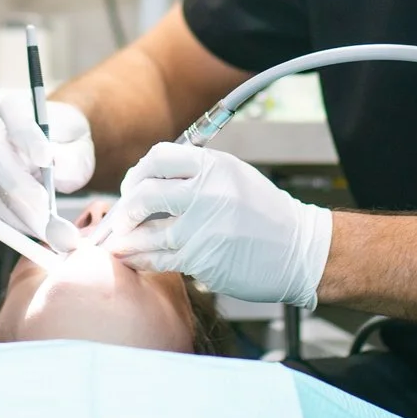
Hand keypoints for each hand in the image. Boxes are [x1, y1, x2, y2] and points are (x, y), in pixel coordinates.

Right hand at [0, 95, 93, 244]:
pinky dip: (14, 221)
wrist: (54, 146)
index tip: (46, 159)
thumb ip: (72, 158)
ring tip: (48, 230)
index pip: (18, 122)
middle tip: (47, 216)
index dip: (29, 140)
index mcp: (16, 111)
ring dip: (20, 214)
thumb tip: (57, 172)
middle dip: (22, 190)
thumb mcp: (79, 145)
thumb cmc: (65, 142)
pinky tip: (35, 227)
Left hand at [103, 142, 331, 308]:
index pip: (158, 158)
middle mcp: (206, 193)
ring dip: (126, 241)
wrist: (299, 251)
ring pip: (146, 233)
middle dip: (125, 209)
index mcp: (213, 167)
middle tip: (121, 219)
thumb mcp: (234, 177)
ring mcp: (202, 228)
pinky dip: (142, 259)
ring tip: (117, 244)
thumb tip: (151, 181)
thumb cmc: (266, 215)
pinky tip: (134, 259)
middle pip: (144, 195)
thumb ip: (196, 175)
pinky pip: (160, 259)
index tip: (132, 187)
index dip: (138, 173)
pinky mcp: (202, 259)